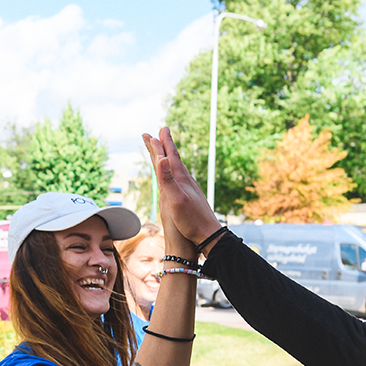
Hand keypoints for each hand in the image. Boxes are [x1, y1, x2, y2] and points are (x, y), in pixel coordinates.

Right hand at [142, 127, 222, 253]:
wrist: (208, 235)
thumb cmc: (192, 221)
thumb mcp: (176, 201)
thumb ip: (167, 180)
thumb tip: (161, 158)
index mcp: (181, 179)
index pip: (170, 156)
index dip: (162, 144)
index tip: (157, 131)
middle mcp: (186, 180)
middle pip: (173, 158)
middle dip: (165, 145)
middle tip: (161, 131)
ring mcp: (189, 188)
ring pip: (177, 167)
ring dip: (170, 156)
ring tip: (165, 150)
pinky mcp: (191, 196)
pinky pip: (180, 177)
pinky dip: (174, 170)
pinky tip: (176, 174)